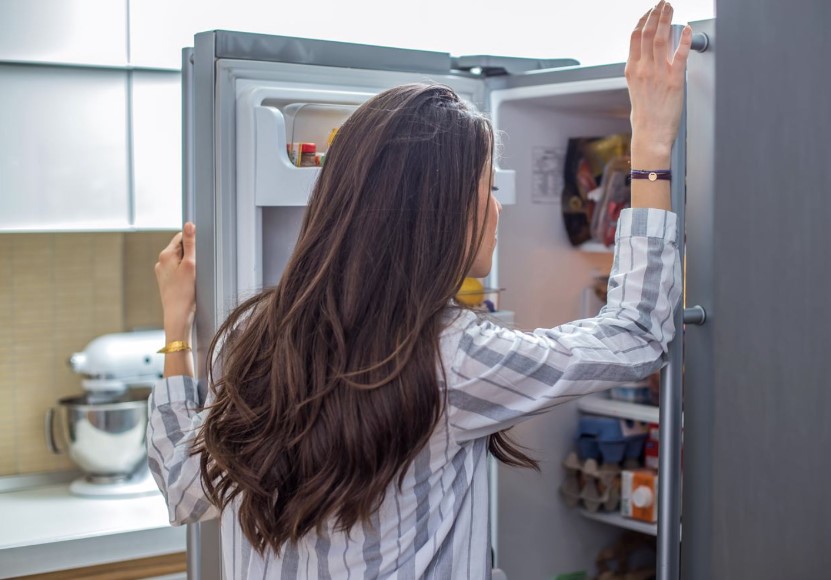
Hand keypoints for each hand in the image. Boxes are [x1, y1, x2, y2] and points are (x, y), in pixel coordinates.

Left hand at [155, 222, 195, 339]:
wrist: (177, 315)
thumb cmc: (185, 292)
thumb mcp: (191, 264)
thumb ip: (190, 243)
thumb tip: (189, 224)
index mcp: (165, 255)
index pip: (181, 237)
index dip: (192, 243)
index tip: (200, 253)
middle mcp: (161, 262)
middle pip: (180, 249)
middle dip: (191, 255)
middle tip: (198, 268)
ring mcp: (162, 272)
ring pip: (179, 260)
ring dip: (189, 265)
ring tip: (193, 278)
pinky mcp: (166, 281)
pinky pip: (177, 271)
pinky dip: (185, 274)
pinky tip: (190, 283)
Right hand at [625, 1, 691, 155]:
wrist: (650, 135)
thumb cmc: (645, 119)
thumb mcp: (635, 92)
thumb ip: (641, 75)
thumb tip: (649, 64)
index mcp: (632, 71)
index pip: (634, 38)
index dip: (642, 21)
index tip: (648, 13)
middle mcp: (643, 69)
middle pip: (647, 33)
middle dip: (655, 14)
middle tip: (662, 3)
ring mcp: (657, 74)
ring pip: (660, 38)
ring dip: (666, 19)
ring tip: (670, 8)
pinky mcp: (674, 80)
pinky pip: (679, 55)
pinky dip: (683, 39)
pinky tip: (687, 29)